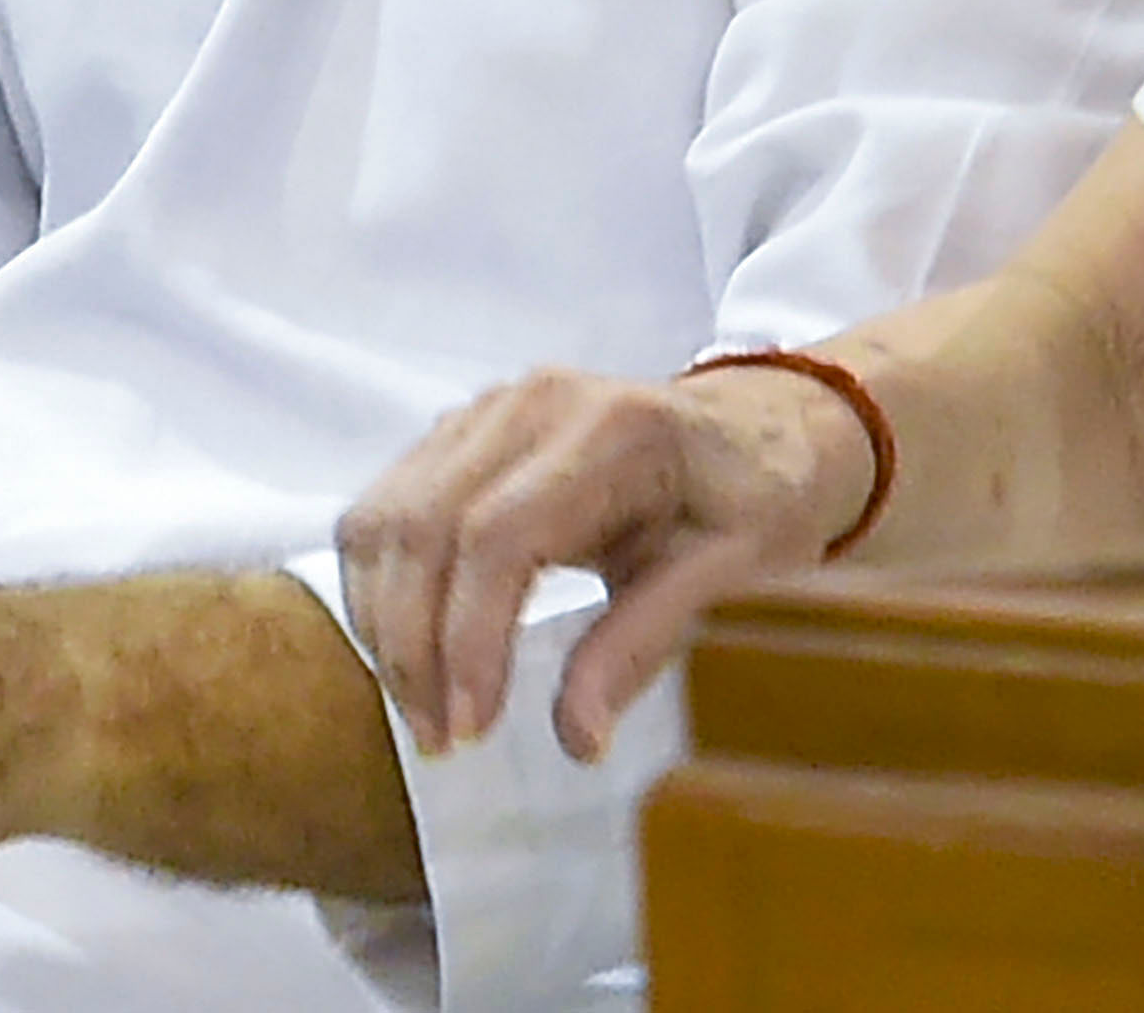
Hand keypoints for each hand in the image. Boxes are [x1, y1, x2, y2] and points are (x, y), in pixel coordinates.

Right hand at [337, 363, 875, 764]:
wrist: (763, 426)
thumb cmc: (758, 497)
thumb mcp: (733, 572)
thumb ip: (645, 644)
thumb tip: (576, 741)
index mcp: (610, 429)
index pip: (499, 535)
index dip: (469, 639)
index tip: (470, 729)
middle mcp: (533, 402)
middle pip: (424, 526)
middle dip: (413, 647)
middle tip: (438, 742)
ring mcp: (487, 410)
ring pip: (386, 517)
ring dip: (384, 625)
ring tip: (423, 711)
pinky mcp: (461, 433)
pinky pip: (385, 510)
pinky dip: (380, 589)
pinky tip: (410, 654)